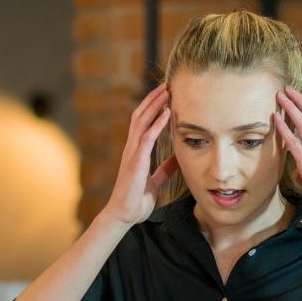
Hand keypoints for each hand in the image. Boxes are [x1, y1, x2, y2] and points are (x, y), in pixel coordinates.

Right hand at [102, 84, 178, 225]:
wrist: (124, 215)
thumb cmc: (136, 200)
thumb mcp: (155, 181)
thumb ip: (165, 168)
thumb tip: (177, 158)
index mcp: (136, 152)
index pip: (142, 123)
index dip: (152, 107)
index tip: (165, 95)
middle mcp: (131, 149)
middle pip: (140, 116)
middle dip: (153, 99)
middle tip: (166, 85)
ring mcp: (132, 154)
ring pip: (141, 121)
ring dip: (155, 105)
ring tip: (167, 92)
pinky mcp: (135, 162)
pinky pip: (147, 138)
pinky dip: (157, 124)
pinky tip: (167, 114)